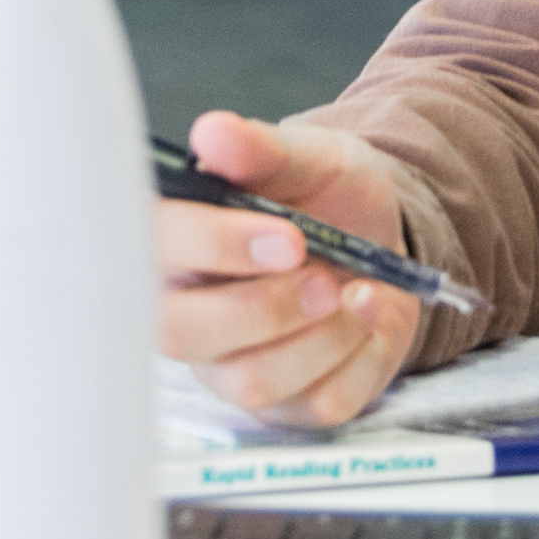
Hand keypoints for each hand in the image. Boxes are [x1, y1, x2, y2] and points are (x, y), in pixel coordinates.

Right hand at [151, 108, 427, 430]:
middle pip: (179, 333)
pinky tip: (367, 320)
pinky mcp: (286, 404)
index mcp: (175, 244)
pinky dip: (358, 358)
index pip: (149, 253)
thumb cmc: (329, 200)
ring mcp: (230, 366)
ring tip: (358, 292)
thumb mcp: (308, 158)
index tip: (287, 235)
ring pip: (251, 379)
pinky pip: (313, 403)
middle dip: (265, 306)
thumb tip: (215, 133)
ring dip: (322, 335)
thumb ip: (262, 150)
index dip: (213, 247)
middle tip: (325, 276)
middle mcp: (186, 311)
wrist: (389, 243)